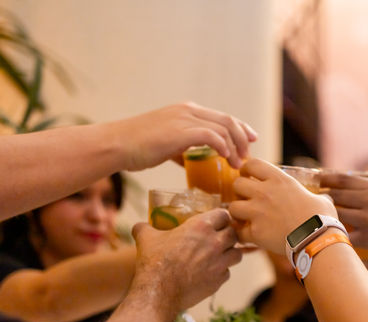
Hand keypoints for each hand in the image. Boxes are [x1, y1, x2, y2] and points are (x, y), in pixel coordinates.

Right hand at [110, 102, 256, 170]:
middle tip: (250, 154)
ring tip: (239, 163)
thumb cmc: (136, 147)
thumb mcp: (164, 145)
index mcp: (185, 111)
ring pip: (223, 128)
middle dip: (243, 136)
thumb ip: (180, 149)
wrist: (117, 144)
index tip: (250, 141)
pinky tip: (226, 158)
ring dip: (236, 146)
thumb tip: (189, 159)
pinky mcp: (180, 131)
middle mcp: (188, 111)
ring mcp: (184, 119)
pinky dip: (223, 147)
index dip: (239, 128)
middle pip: (227, 120)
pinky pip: (211, 136)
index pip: (220, 117)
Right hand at [131, 208, 241, 311]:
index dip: (221, 217)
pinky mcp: (218, 281)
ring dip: (230, 253)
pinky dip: (221, 271)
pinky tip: (210, 272)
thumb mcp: (146, 239)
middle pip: (234, 234)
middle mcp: (215, 243)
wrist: (159, 292)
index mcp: (201, 226)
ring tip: (219, 255)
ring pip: (237, 254)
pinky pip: (227, 272)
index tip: (216, 221)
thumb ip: (144, 228)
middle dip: (228, 235)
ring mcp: (219, 263)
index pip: (223, 214)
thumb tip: (139, 226)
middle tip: (219, 238)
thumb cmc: (154, 261)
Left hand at [229, 159, 336, 253]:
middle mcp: (265, 193)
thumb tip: (324, 198)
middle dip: (240, 193)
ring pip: (232, 207)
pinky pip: (239, 232)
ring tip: (246, 219)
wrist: (318, 240)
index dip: (246, 170)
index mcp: (279, 180)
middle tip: (247, 201)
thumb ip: (315, 196)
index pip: (252, 164)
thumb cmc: (322, 219)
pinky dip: (243, 236)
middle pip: (237, 185)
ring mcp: (258, 212)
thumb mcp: (321, 199)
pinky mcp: (255, 232)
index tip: (248, 177)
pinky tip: (251, 237)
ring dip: (238, 213)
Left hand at [321, 171, 367, 261]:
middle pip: (335, 195)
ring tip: (316, 217)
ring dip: (324, 215)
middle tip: (310, 200)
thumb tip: (338, 187)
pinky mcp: (367, 238)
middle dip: (320, 197)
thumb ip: (366, 191)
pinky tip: (326, 234)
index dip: (325, 178)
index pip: (343, 179)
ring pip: (335, 213)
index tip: (314, 179)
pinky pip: (342, 234)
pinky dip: (333, 233)